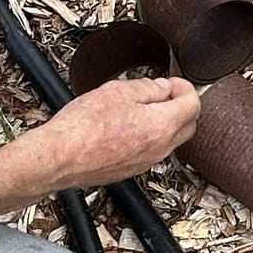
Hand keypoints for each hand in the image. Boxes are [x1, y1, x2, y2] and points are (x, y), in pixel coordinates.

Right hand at [18, 77, 201, 190]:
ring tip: (140, 107)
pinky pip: (151, 151)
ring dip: (165, 122)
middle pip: (188, 126)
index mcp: (162, 126)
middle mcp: (160, 149)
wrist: (59, 157)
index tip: (172, 82)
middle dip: (181, 106)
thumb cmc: (83, 126)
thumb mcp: (118, 91)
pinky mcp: (131, 171)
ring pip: (170, 140)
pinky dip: (149, 137)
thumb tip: (162, 87)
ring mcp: (146, 163)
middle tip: (162, 93)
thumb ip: (148, 88)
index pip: (193, 105)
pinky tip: (126, 126)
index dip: (184, 87)